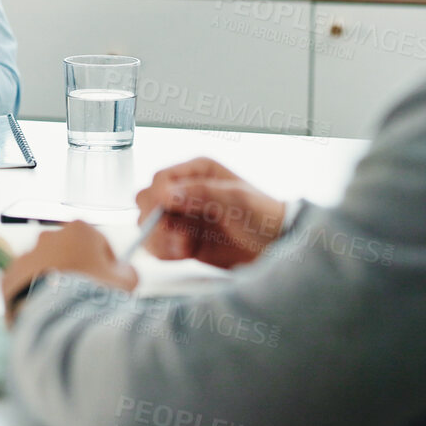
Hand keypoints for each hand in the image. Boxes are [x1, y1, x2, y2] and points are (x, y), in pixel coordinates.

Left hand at [1, 221, 136, 325]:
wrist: (57, 319)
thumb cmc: (94, 296)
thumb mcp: (126, 282)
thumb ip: (126, 270)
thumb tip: (123, 269)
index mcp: (79, 230)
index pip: (97, 243)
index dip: (106, 264)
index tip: (108, 283)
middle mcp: (49, 236)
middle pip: (69, 253)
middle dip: (77, 270)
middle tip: (85, 298)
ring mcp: (26, 255)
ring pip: (45, 268)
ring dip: (54, 281)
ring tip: (64, 308)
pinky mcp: (8, 276)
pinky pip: (25, 284)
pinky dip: (33, 294)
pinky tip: (45, 311)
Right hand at [136, 157, 287, 267]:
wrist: (277, 248)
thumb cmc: (264, 217)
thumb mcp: (237, 200)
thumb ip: (202, 194)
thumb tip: (167, 194)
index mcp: (198, 172)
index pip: (162, 179)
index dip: (159, 195)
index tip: (165, 210)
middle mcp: (186, 192)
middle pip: (148, 201)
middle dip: (155, 219)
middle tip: (174, 233)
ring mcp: (183, 218)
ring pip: (149, 225)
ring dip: (159, 238)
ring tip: (183, 247)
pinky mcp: (183, 240)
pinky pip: (159, 245)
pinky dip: (164, 251)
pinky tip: (184, 253)